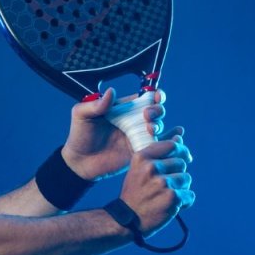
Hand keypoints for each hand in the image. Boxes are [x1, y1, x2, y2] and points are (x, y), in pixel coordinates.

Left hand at [60, 88, 182, 180]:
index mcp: (123, 109)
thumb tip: (111, 92)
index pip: (144, 97)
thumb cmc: (79, 137)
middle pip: (156, 110)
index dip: (155, 95)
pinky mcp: (139, 151)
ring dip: (160, 125)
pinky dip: (169, 139)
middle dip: (158, 110)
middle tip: (147, 116)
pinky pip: (157, 144)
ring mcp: (137, 136)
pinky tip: (174, 136)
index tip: (155, 97)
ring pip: (159, 127)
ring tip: (151, 129)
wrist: (79, 163)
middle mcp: (133, 121)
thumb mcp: (81, 116)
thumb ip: (95, 104)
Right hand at [119, 140, 194, 236]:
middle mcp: (151, 168)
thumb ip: (159, 153)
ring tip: (164, 197)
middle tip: (163, 187)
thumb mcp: (139, 169)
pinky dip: (183, 202)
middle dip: (177, 174)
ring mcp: (162, 183)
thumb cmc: (136, 193)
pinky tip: (169, 206)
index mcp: (142, 158)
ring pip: (187, 179)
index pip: (172, 146)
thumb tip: (180, 137)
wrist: (127, 220)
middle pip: (182, 163)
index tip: (181, 160)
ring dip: (180, 189)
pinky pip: (189, 195)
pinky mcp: (172, 197)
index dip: (181, 152)